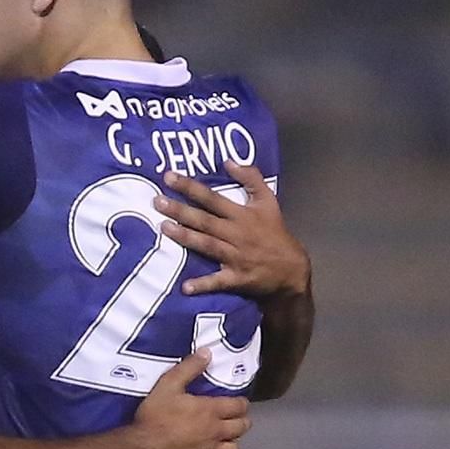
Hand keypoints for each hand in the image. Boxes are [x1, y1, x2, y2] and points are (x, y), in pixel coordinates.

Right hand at [124, 349, 249, 448]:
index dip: (240, 403)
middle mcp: (217, 432)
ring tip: (224, 440)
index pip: (240, 406)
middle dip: (240, 422)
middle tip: (231, 420)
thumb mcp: (167, 386)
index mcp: (212, 410)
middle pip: (242, 427)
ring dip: (232, 443)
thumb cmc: (154, 417)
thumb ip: (188, 368)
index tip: (234, 403)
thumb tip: (208, 352)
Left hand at [162, 163, 308, 297]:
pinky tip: (186, 287)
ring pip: (208, 245)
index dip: (191, 187)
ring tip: (163, 228)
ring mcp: (236, 256)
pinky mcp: (237, 278)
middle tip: (157, 201)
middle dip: (181, 210)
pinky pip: (218, 281)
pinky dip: (203, 284)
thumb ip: (252, 179)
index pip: (213, 198)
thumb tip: (229, 161)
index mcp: (243, 215)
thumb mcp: (268, 202)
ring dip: (186, 237)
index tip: (169, 176)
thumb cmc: (274, 233)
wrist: (292, 268)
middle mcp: (237, 233)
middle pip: (205, 220)